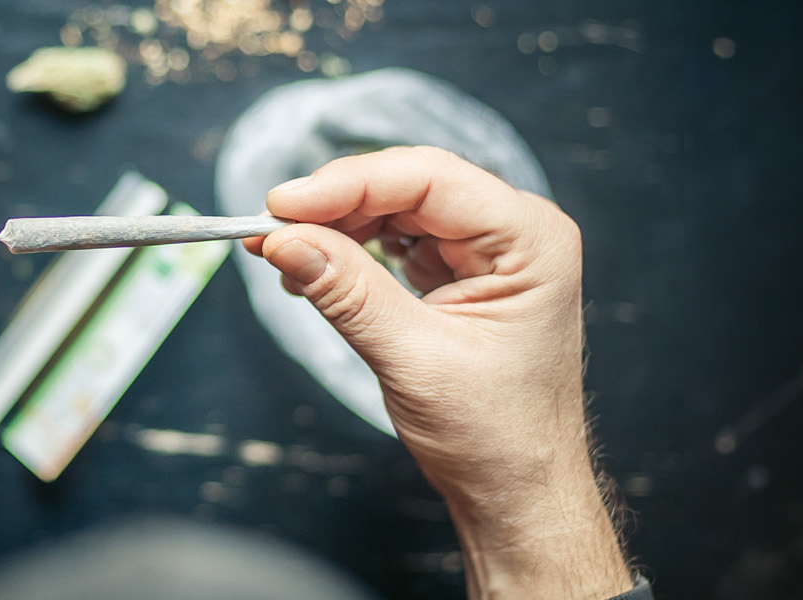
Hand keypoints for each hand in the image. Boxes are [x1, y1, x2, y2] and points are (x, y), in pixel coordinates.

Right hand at [244, 147, 630, 598]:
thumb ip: (348, 292)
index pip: (430, 179)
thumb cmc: (496, 437)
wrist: (518, 492)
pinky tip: (317, 267)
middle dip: (337, 204)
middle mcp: (518, 233)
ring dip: (339, 225)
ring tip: (287, 255)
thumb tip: (285, 239)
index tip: (282, 204)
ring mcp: (490, 251)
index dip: (349, 184)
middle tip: (270, 228)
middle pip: (412, 185)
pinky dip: (353, 249)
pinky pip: (399, 239)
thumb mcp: (414, 360)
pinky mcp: (463, 273)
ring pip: (399, 208)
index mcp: (532, 240)